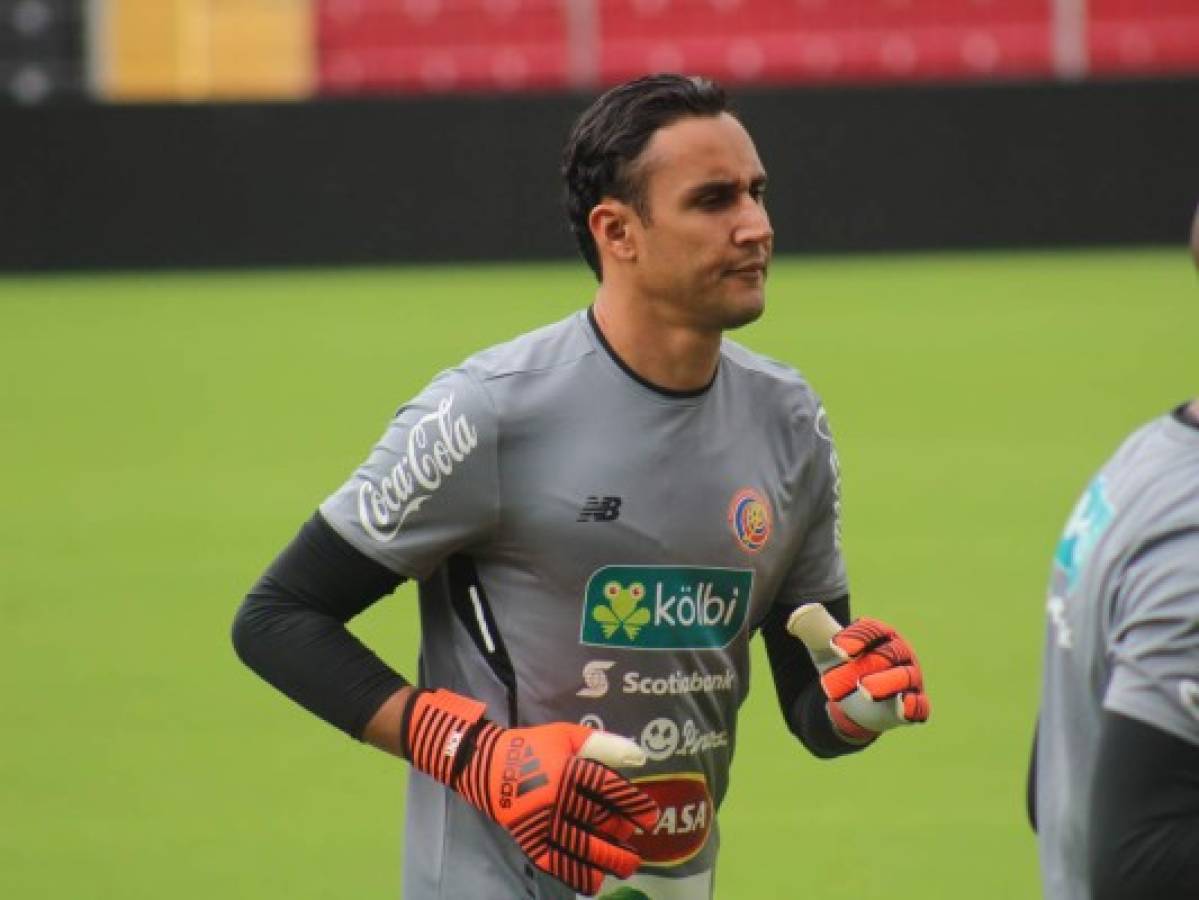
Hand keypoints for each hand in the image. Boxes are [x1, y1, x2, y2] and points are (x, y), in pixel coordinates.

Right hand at [401, 689, 659, 895]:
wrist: (487, 764)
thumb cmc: (535, 747)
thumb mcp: (569, 736)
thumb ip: (604, 744)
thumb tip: (640, 756)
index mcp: (568, 770)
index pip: (609, 789)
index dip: (633, 804)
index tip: (650, 816)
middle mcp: (557, 799)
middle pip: (597, 823)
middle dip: (622, 839)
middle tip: (639, 849)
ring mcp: (541, 822)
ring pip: (579, 847)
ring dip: (606, 861)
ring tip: (626, 867)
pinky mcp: (528, 839)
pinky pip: (554, 862)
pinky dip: (574, 874)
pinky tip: (593, 881)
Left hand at [787, 604, 930, 742]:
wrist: (851, 700)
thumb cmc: (841, 665)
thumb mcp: (824, 647)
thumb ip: (814, 628)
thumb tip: (799, 614)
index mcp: (880, 635)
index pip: (873, 630)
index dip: (857, 636)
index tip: (836, 647)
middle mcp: (899, 654)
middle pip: (890, 653)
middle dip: (866, 662)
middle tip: (841, 669)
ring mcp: (908, 679)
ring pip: (904, 677)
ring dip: (885, 683)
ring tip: (864, 689)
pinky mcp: (913, 705)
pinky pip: (920, 705)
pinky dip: (913, 706)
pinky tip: (902, 706)